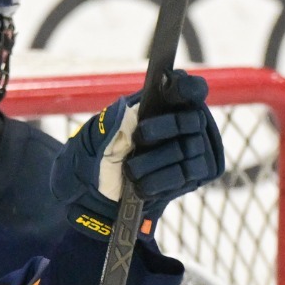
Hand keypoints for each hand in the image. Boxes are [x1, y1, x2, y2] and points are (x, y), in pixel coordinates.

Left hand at [52, 70, 224, 237]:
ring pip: (187, 149)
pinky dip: (161, 180)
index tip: (172, 86)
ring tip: (130, 170)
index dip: (186, 86)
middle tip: (140, 136)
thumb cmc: (94, 160)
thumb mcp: (90, 141)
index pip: (188, 89)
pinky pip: (186, 175)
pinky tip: (141, 186)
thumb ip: (106, 123)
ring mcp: (192, 150)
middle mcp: (183, 124)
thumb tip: (124, 108)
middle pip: (191, 119)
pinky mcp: (194, 177)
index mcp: (160, 104)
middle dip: (165, 126)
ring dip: (156, 160)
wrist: (93, 199)